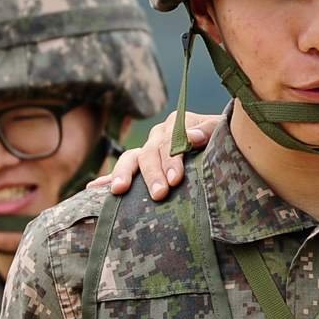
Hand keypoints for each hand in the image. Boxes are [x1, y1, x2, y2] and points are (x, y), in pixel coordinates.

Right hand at [99, 111, 219, 200]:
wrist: (225, 147)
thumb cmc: (226, 142)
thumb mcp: (222, 132)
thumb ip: (209, 131)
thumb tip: (191, 137)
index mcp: (176, 124)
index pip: (170, 141)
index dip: (171, 160)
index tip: (176, 180)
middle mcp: (158, 135)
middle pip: (150, 153)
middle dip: (153, 174)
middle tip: (159, 194)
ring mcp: (148, 150)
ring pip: (132, 159)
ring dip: (125, 175)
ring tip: (118, 190)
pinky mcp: (142, 166)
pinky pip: (123, 171)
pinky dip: (107, 178)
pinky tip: (92, 189)